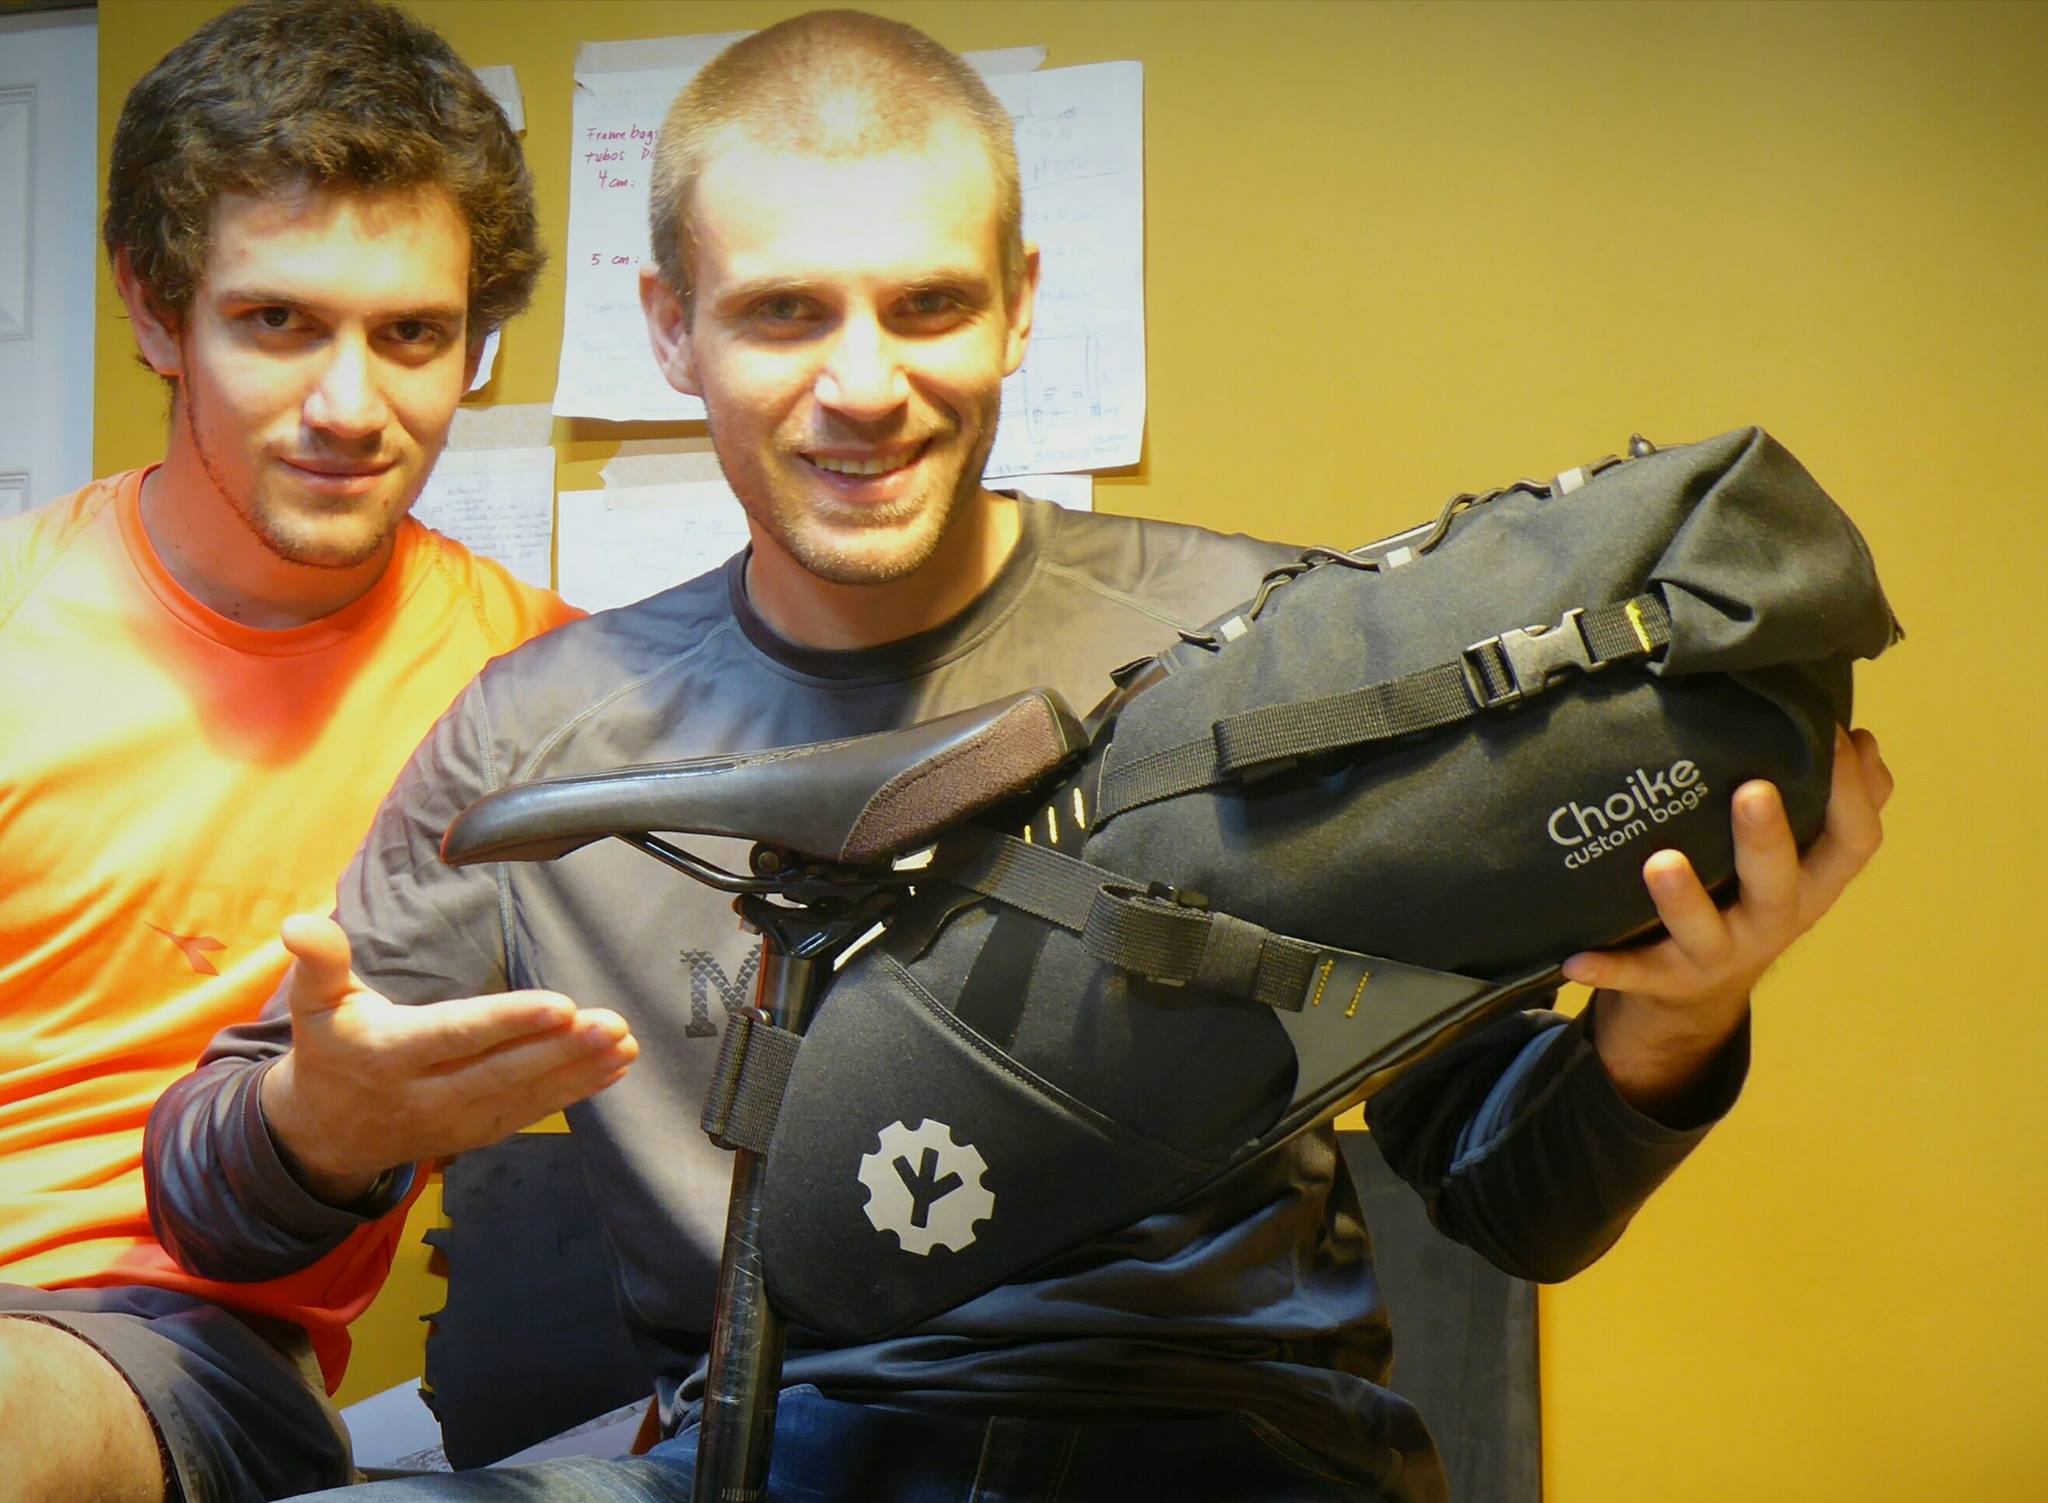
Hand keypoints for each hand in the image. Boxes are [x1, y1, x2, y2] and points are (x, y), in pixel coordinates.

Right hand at [259, 914, 638, 1203]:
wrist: (320, 1134)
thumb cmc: (329, 1049)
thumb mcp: (314, 1003)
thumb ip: (319, 962)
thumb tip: (298, 924)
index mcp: (388, 1054)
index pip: (458, 1035)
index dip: (510, 1021)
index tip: (562, 1005)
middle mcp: (424, 1094)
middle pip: (502, 1070)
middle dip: (563, 1049)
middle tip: (613, 1024)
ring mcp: (453, 1121)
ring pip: (524, 1096)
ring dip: (579, 1071)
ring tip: (626, 1045)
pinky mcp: (475, 1134)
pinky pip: (529, 1114)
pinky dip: (573, 1093)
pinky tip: (613, 1071)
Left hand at [1561, 727, 1891, 1115]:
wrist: (1700, 999)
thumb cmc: (1750, 899)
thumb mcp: (1801, 860)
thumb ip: (1833, 804)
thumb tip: (1862, 740)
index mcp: (1811, 885)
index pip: (1853, 842)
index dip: (1852, 793)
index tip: (1838, 738)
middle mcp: (1773, 922)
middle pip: (1780, 885)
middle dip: (1766, 839)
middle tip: (1753, 791)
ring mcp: (1717, 955)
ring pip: (1706, 933)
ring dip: (1682, 900)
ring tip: (1660, 862)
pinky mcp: (1664, 981)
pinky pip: (1634, 977)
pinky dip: (1608, 969)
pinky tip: (1575, 959)